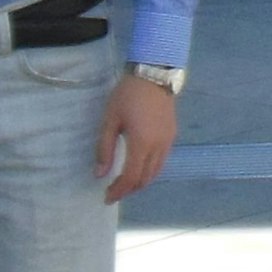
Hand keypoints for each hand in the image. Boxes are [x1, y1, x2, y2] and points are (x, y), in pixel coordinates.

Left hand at [97, 76, 177, 202]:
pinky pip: (162, 161)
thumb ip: (104, 149)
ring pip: (156, 172)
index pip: (131, 178)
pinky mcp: (172, 135)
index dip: (119, 191)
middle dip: (129, 189)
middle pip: (145, 179)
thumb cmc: (127, 95)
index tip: (107, 197)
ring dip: (141, 181)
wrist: (153, 74)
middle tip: (114, 191)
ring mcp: (168, 141)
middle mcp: (158, 147)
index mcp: (141, 144)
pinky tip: (139, 165)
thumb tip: (100, 174)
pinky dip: (150, 170)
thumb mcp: (110, 120)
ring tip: (125, 182)